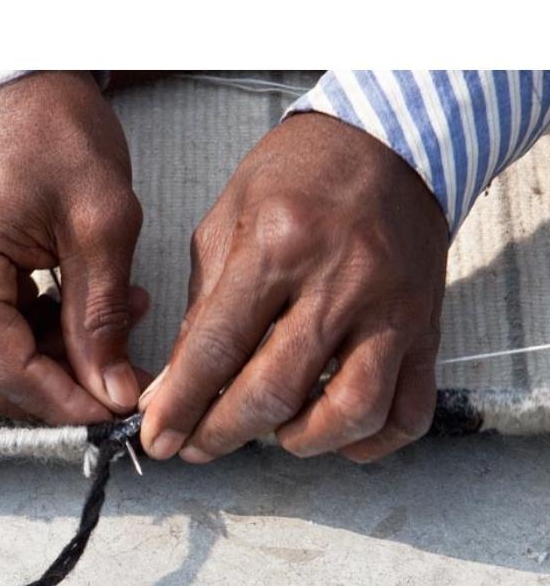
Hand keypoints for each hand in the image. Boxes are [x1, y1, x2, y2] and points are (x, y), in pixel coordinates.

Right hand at [0, 72, 147, 423]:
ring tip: (119, 322)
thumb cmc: (54, 129)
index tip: (115, 411)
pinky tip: (88, 312)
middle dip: (63, 389)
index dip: (65, 404)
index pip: (6, 371)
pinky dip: (46, 337)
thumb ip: (102, 319)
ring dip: (60, 361)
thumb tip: (111, 392)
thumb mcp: (101, 224)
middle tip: (121, 379)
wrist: (18, 83)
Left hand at [139, 112, 448, 462]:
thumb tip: (174, 388)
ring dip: (299, 441)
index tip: (157, 438)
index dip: (180, 405)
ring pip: (351, 412)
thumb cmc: (298, 177)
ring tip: (269, 431)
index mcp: (278, 246)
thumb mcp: (226, 222)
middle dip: (221, 434)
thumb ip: (200, 309)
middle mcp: (340, 282)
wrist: (394, 140)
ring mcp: (391, 311)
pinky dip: (369, 441)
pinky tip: (332, 432)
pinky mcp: (427, 330)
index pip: (218, 348)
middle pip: (275, 392)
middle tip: (194, 446)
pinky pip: (409, 412)